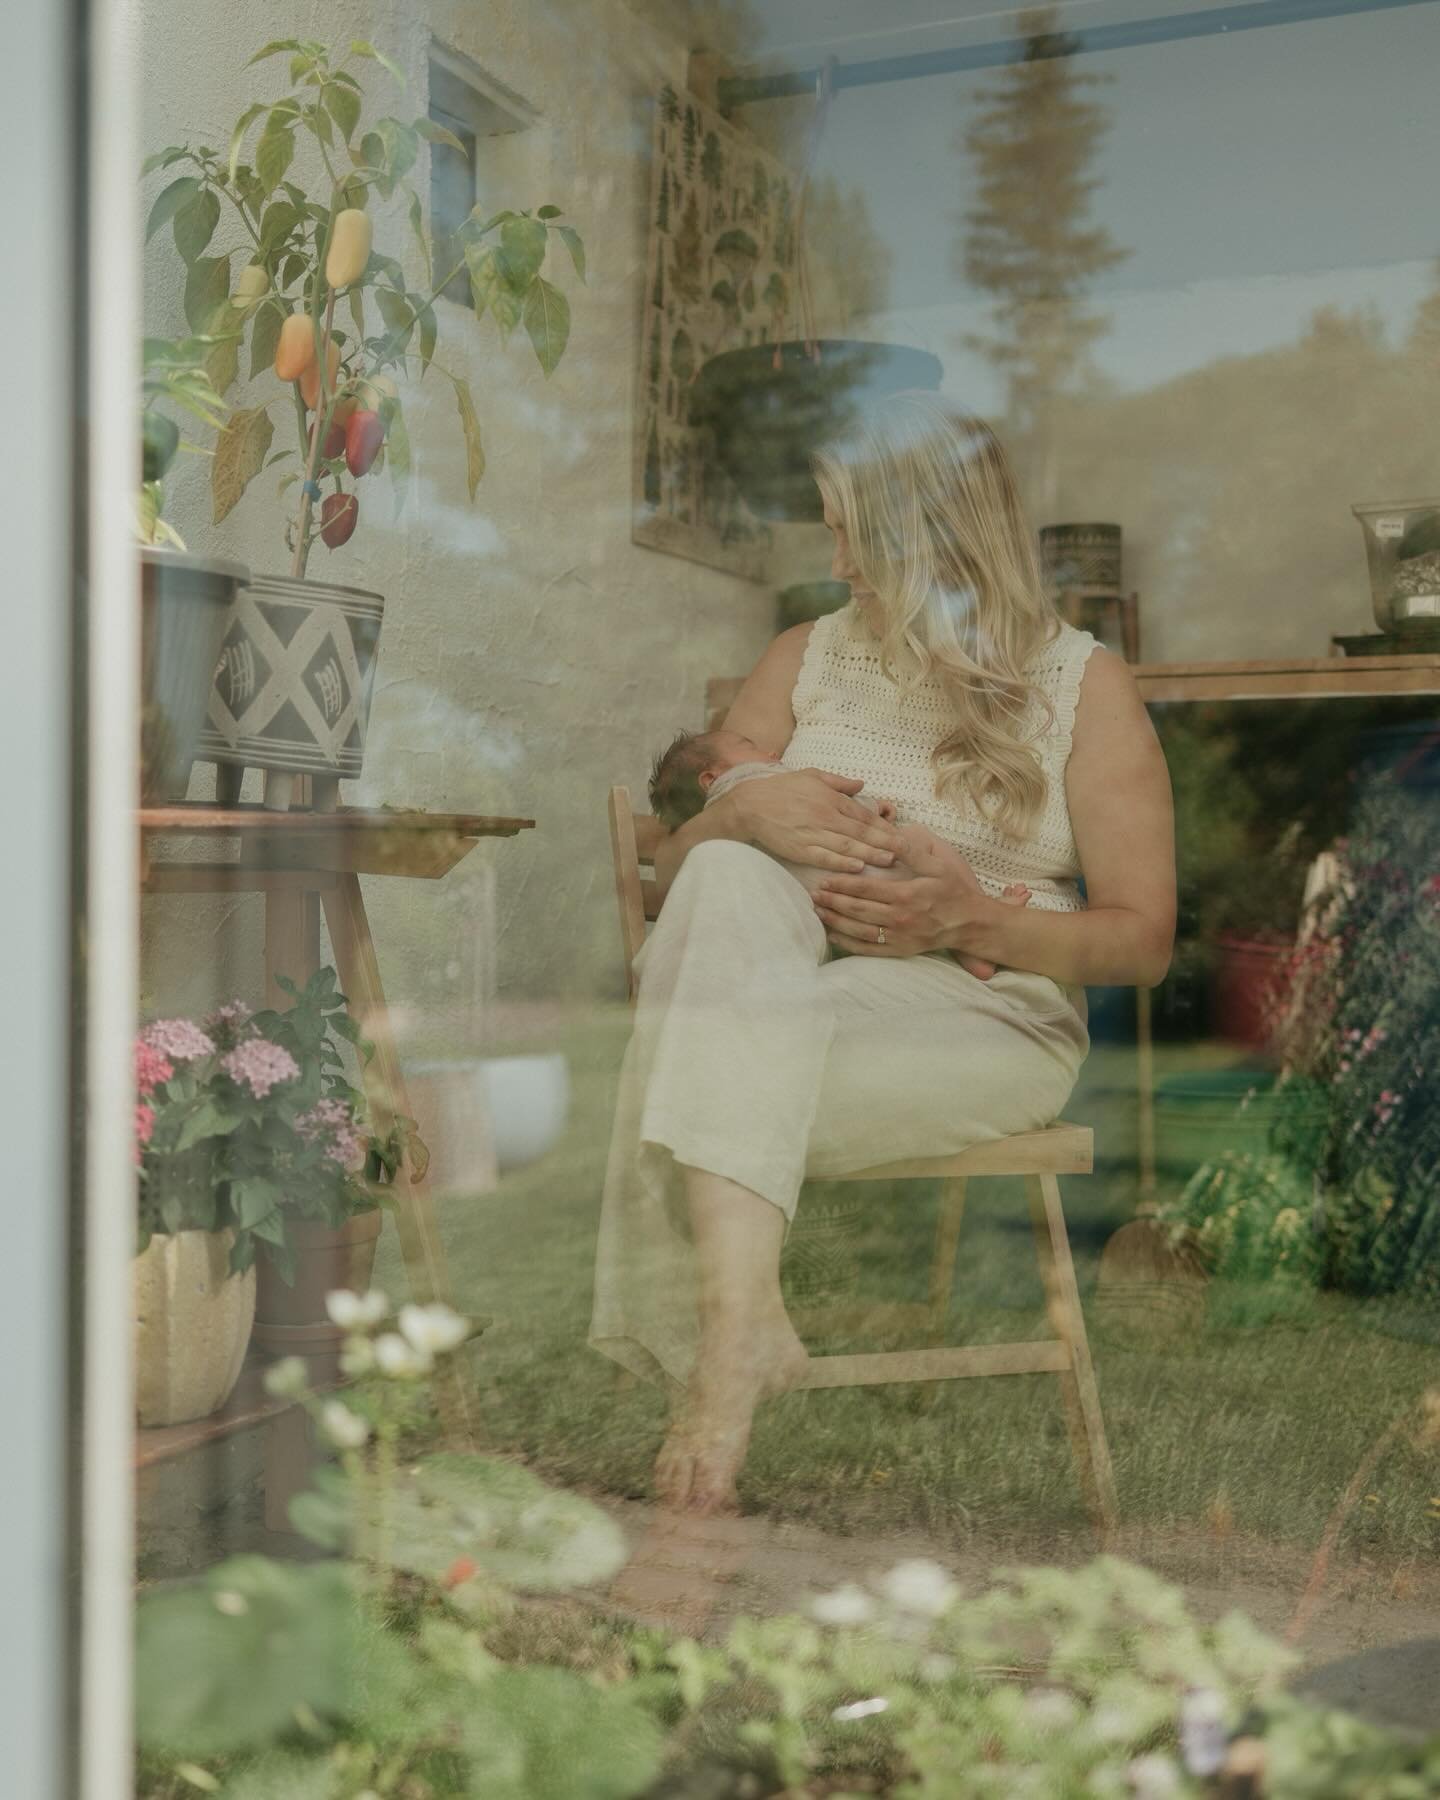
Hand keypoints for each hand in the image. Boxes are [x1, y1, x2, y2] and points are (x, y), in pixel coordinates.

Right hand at [729, 768, 903, 872]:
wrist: (750, 804)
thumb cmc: (781, 789)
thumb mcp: (811, 776)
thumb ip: (838, 782)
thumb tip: (862, 785)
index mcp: (830, 798)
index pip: (863, 815)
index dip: (884, 826)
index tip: (901, 835)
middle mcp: (825, 816)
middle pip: (861, 831)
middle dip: (885, 842)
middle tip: (904, 851)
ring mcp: (812, 833)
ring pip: (847, 846)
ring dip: (870, 853)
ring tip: (888, 861)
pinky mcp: (799, 849)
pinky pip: (824, 857)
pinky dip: (841, 862)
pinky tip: (857, 867)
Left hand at [812, 825, 1019, 957]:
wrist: (970, 923)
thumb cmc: (953, 891)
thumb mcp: (938, 866)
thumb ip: (912, 852)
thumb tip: (892, 835)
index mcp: (906, 895)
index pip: (866, 888)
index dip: (842, 884)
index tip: (824, 879)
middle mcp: (900, 918)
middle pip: (857, 909)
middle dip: (833, 901)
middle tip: (813, 894)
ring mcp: (899, 937)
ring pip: (859, 930)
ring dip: (836, 920)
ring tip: (818, 911)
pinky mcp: (900, 951)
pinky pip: (869, 949)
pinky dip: (848, 943)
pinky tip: (833, 934)